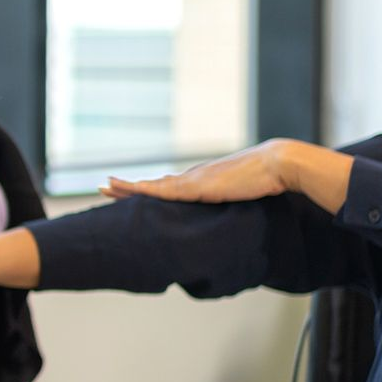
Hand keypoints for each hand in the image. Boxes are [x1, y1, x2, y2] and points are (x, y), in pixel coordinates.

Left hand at [99, 139, 293, 203]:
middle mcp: (192, 177)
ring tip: (106, 186)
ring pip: (153, 185)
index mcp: (201, 181)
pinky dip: (146, 192)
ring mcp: (193, 180)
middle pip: (153, 184)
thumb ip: (228, 202)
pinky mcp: (198, 186)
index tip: (127, 192)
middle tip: (104, 186)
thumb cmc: (265, 181)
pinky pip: (166, 191)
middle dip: (128, 187)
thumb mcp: (241, 195)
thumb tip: (227, 216)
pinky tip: (130, 191)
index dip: (146, 190)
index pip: (166, 186)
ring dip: (128, 187)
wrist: (278, 164)